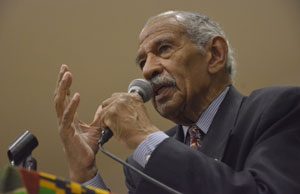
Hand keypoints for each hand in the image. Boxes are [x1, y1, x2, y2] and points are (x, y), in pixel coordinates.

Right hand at [54, 64, 99, 182]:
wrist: (85, 163)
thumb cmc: (86, 147)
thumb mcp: (95, 128)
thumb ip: (97, 116)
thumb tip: (101, 107)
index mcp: (70, 117)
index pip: (66, 97)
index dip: (65, 84)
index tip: (66, 71)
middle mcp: (64, 120)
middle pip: (60, 97)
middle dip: (62, 82)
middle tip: (64, 69)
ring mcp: (63, 126)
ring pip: (60, 103)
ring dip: (63, 89)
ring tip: (67, 76)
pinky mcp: (66, 133)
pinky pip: (68, 117)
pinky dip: (72, 105)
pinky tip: (76, 95)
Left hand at [93, 92, 159, 149]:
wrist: (144, 137)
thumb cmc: (143, 130)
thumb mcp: (138, 113)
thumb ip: (129, 109)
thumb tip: (120, 113)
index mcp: (133, 97)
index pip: (117, 97)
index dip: (114, 107)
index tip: (113, 113)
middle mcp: (125, 98)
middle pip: (108, 102)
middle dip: (107, 112)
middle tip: (109, 121)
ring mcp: (117, 105)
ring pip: (103, 111)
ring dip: (104, 120)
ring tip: (109, 128)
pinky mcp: (110, 113)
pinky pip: (101, 119)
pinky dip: (103, 126)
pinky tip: (108, 131)